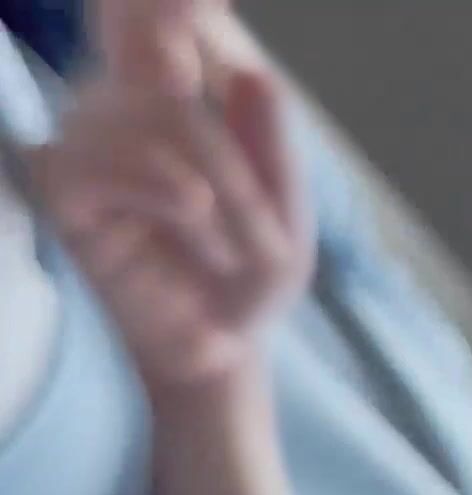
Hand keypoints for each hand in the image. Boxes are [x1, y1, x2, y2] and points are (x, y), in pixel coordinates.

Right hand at [26, 0, 311, 393]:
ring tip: (228, 247)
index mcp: (180, 94)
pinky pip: (99, 159)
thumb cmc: (243, 277)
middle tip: (259, 234)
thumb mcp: (284, 218)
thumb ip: (273, 149)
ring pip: (155, 120)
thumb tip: (256, 74)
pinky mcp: (56, 185)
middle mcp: (123, 102)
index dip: (160, 0)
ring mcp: (85, 138)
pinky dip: (163, 187)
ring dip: (215, 188)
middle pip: (172, 73)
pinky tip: (192, 213)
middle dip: (235, 160)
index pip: (150, 14)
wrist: (215, 350)